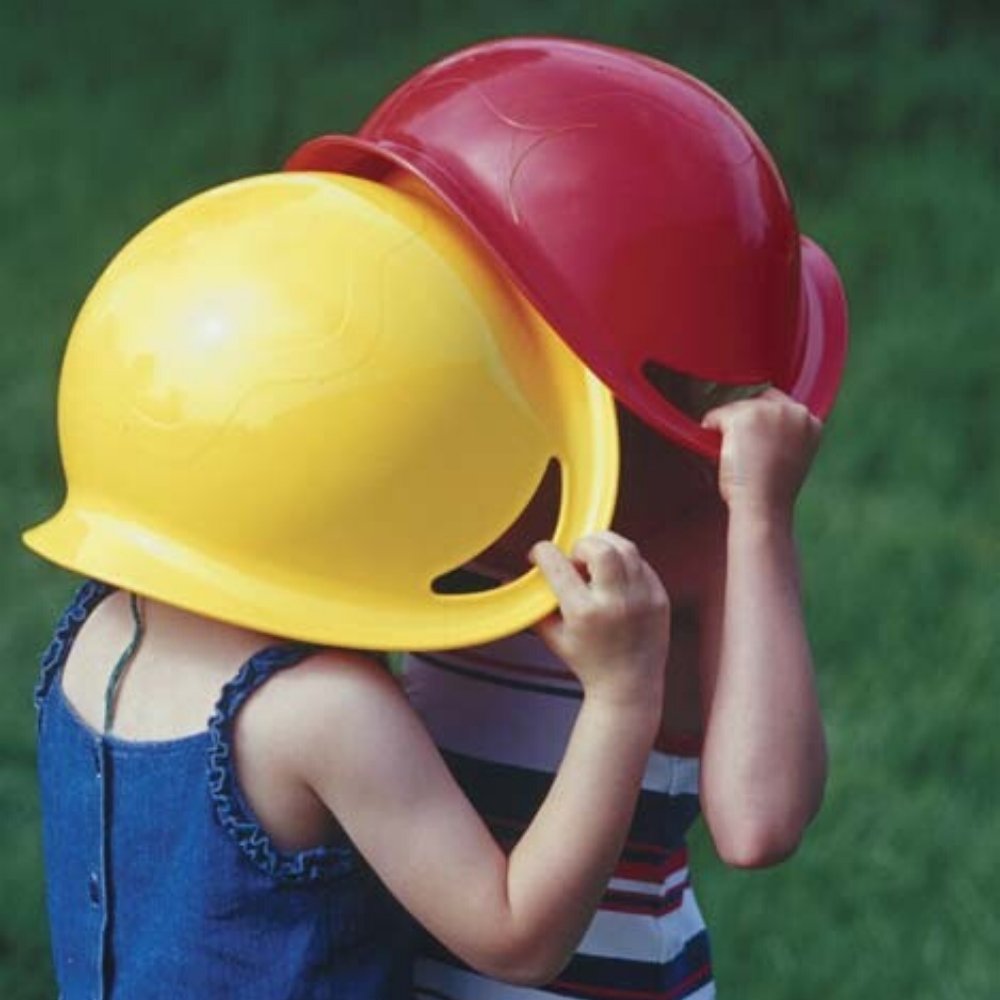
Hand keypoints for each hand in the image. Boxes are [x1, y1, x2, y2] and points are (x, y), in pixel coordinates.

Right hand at [529, 532, 669, 710]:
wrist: (629, 686)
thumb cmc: (588, 661)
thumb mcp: (553, 636)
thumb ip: (535, 606)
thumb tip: (513, 579)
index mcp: (584, 613)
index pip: (558, 565)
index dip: (543, 552)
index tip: (540, 554)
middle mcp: (615, 603)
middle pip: (600, 548)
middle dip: (582, 545)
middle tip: (577, 559)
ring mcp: (642, 599)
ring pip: (626, 548)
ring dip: (605, 546)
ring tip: (596, 562)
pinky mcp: (660, 598)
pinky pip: (642, 564)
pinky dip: (625, 563)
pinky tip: (615, 577)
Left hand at [702, 388, 821, 519]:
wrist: (764, 505)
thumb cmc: (773, 492)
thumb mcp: (792, 457)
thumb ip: (785, 436)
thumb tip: (760, 428)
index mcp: (811, 422)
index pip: (781, 404)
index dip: (763, 420)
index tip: (754, 438)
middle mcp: (794, 411)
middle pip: (759, 400)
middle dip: (746, 418)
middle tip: (738, 446)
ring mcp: (770, 411)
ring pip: (738, 408)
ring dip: (729, 426)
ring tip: (731, 453)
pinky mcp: (745, 416)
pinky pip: (718, 414)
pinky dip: (711, 428)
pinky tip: (717, 449)